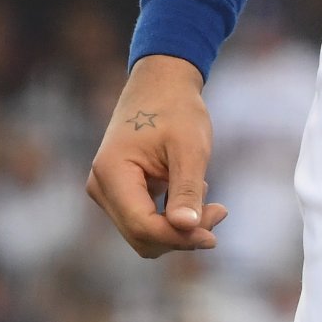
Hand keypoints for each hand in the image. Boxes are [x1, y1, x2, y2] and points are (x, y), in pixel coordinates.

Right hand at [85, 54, 223, 256]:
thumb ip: (187, 189)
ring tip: (209, 199)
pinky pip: (144, 220)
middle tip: (220, 211)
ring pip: (143, 233)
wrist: (161, 82)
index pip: (142, 226)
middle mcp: (101, 186)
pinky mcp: (119, 193)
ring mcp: (107, 191)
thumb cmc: (176, 109)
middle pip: (141, 235)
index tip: (213, 236)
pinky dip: (172, 217)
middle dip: (181, 234)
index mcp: (111, 173)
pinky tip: (194, 192)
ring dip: (178, 228)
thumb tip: (186, 228)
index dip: (178, 238)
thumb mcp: (189, 147)